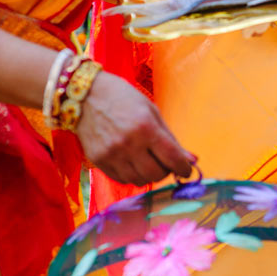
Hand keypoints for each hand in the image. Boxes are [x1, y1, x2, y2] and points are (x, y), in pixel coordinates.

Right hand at [78, 71, 194, 184]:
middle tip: (165, 163)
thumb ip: (171, 138)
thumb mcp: (151, 111)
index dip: (184, 168)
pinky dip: (131, 175)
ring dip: (149, 175)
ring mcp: (112, 154)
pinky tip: (132, 162)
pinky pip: (122, 179)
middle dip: (166, 171)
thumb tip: (193, 160)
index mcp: (146, 127)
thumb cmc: (122, 98)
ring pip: (139, 180)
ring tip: (148, 161)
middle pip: (156, 174)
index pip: (172, 158)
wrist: (84, 95)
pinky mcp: (98, 161)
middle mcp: (129, 144)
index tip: (187, 170)